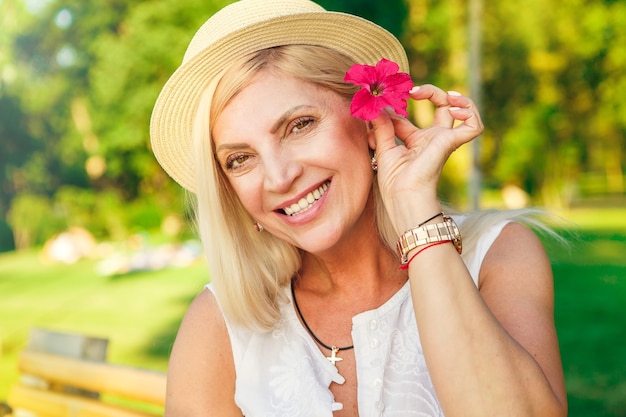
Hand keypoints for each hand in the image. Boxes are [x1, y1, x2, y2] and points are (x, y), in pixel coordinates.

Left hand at [370, 84, 482, 231]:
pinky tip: (454, 108)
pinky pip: (474, 126)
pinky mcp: (451, 143)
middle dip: (431, 92)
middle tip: (413, 91)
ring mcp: (444, 140)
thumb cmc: (394, 181)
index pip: (408, 117)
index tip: (383, 104)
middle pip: (442, 107)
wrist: (403, 195)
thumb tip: (376, 107)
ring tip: (447, 95)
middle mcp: (432, 139)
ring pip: (464, 112)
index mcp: (414, 142)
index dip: (397, 107)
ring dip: (459, 98)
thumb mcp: (383, 148)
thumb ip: (381, 127)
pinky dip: (470, 112)